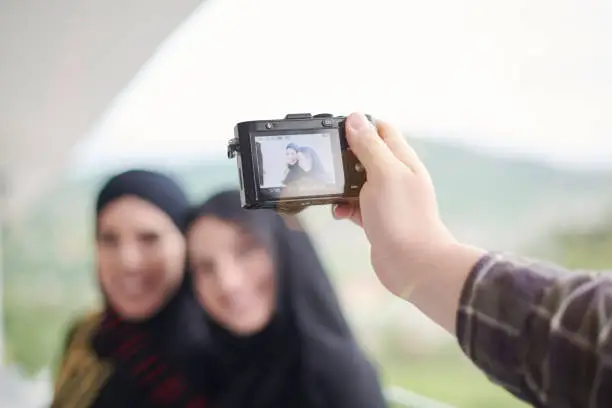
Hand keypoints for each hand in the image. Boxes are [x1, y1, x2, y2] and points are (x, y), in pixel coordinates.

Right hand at [334, 113, 483, 330]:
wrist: (413, 264)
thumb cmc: (401, 217)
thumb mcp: (383, 173)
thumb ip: (369, 146)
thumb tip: (355, 118)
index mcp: (402, 159)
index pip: (381, 129)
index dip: (359, 125)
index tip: (335, 131)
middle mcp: (396, 176)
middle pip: (366, 155)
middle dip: (344, 157)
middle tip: (325, 163)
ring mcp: (387, 198)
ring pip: (358, 182)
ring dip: (341, 185)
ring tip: (330, 193)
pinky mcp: (378, 218)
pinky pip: (356, 205)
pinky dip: (345, 207)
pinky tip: (340, 214)